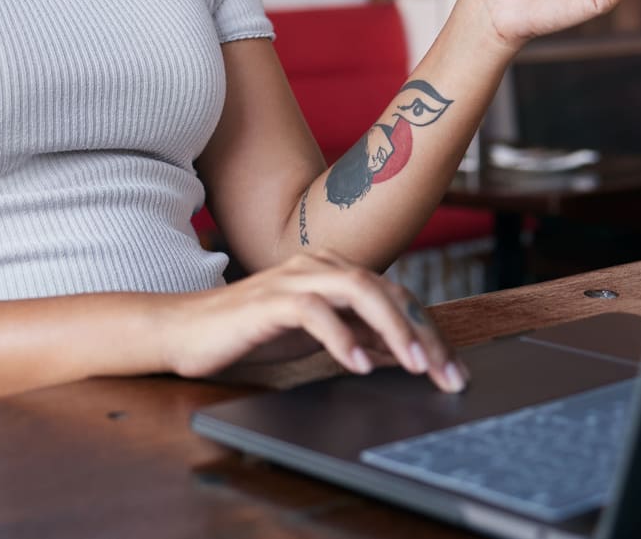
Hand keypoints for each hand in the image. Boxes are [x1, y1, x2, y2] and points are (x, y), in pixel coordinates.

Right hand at [158, 249, 467, 392]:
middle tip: (448, 374)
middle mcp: (318, 267)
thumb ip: (355, 335)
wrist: (186, 331)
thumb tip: (402, 353)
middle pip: (386, 290)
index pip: (394, 295)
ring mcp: (294, 279)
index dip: (428, 331)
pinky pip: (314, 311)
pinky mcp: (269, 300)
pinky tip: (358, 365)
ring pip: (359, 290)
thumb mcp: (315, 336)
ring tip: (415, 365)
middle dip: (422, 332)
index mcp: (332, 272)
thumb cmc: (250, 333)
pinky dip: (340, 337)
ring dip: (392, 328)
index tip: (454, 371)